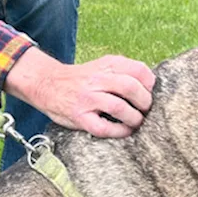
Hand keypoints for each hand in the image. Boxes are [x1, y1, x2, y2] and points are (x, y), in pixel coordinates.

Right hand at [5, 47, 156, 137]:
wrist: (46, 83)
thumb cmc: (81, 79)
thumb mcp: (102, 66)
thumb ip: (123, 71)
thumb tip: (151, 86)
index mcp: (107, 64)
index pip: (138, 70)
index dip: (150, 84)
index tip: (150, 93)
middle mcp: (97, 79)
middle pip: (131, 88)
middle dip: (145, 102)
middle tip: (146, 111)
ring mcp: (87, 98)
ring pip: (119, 107)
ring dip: (134, 118)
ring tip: (136, 122)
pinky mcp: (79, 116)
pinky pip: (104, 127)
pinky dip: (119, 131)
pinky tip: (124, 131)